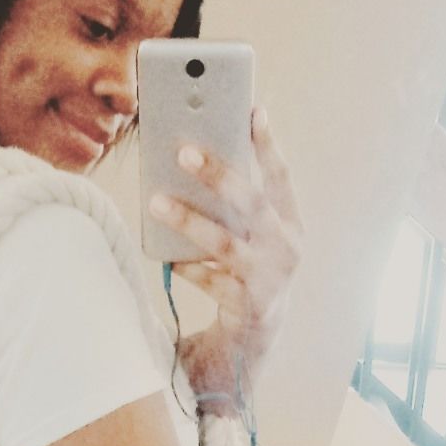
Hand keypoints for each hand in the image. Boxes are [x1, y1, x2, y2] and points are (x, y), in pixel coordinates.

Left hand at [148, 106, 303, 378]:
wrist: (256, 336)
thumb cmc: (246, 270)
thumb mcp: (250, 237)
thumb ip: (233, 204)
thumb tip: (194, 154)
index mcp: (291, 224)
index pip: (280, 177)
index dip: (267, 144)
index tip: (252, 110)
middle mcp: (286, 250)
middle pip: (250, 204)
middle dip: (218, 174)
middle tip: (183, 150)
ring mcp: (269, 280)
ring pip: (225, 244)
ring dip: (189, 220)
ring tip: (155, 202)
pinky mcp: (247, 307)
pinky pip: (211, 282)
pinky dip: (188, 268)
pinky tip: (168, 259)